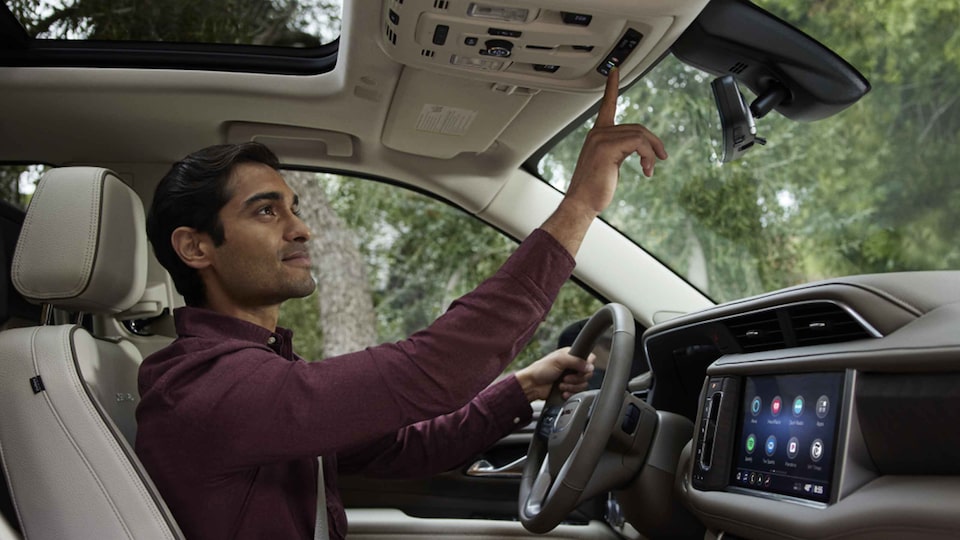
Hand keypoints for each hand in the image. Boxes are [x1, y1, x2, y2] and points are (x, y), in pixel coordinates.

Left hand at [515, 347, 594, 401]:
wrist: (532, 385)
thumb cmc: (541, 370)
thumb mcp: (559, 360)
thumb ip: (576, 361)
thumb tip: (590, 367)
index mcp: (572, 355)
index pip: (589, 358)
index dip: (586, 366)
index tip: (578, 369)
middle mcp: (573, 366)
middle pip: (587, 374)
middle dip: (575, 378)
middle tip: (564, 378)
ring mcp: (572, 378)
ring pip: (583, 384)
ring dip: (571, 386)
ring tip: (560, 384)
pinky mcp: (570, 388)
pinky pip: (578, 393)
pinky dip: (570, 393)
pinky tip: (562, 391)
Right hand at [540, 68, 667, 255]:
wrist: (581, 203)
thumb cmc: (594, 189)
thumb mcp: (610, 165)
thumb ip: (620, 151)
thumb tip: (638, 151)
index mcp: (597, 135)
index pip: (607, 104)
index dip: (612, 86)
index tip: (615, 70)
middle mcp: (598, 133)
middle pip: (636, 126)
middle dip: (653, 142)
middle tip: (660, 159)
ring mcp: (601, 139)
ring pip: (640, 134)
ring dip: (652, 151)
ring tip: (651, 168)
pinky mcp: (607, 147)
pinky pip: (639, 143)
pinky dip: (648, 156)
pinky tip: (646, 170)